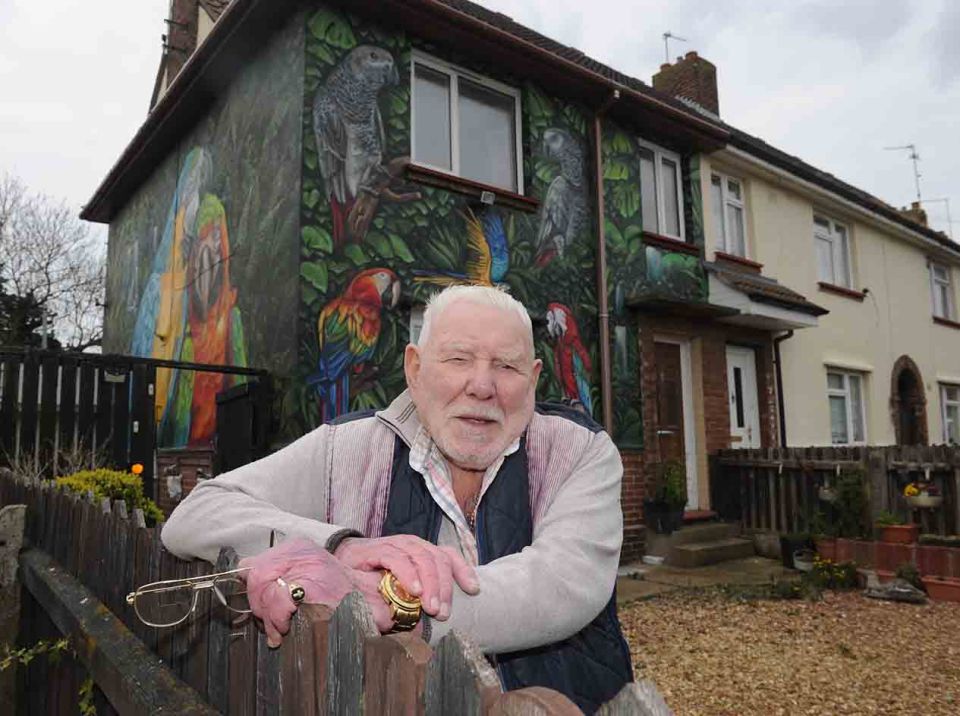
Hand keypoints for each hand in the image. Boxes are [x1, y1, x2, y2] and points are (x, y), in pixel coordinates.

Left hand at [239, 539, 393, 645]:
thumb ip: (273, 572)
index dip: (254, 592)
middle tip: (271, 625)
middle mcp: (301, 551)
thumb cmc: (336, 595)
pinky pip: (280, 603)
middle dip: (259, 607)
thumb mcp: (305, 575)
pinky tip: (288, 627)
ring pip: (266, 592)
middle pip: (257, 578)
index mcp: (297, 547)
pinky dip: (279, 620)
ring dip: (270, 618)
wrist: (370, 604)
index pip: (255, 565)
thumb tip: (241, 572)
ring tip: (280, 630)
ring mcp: (308, 566)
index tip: (261, 608)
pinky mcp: (312, 584)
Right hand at [334, 535, 478, 620]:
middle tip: (443, 613)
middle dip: (445, 587)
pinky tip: (413, 591)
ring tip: (431, 608)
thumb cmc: (376, 574)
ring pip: (422, 558)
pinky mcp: (380, 549)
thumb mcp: (401, 587)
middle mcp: (414, 545)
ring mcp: (398, 544)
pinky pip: (398, 558)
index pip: (449, 555)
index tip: (474, 590)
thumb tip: (428, 627)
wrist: (345, 559)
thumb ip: (416, 600)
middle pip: (438, 559)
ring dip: (430, 584)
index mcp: (424, 551)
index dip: (464, 570)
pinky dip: (408, 574)